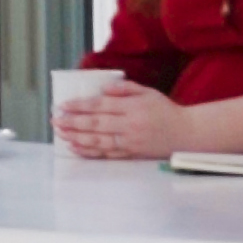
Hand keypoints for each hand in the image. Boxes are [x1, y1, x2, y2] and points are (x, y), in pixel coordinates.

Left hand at [52, 82, 187, 159]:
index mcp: (132, 107)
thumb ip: (125, 89)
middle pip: (95, 124)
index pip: (100, 105)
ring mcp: (129, 142)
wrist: (187, 134)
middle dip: (72, 122)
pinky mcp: (131, 154)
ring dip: (76, 137)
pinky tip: (76, 148)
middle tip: (55, 119)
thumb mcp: (148, 92)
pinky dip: (89, 152)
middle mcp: (129, 125)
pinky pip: (106, 154)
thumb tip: (103, 89)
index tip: (63, 105)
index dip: (80, 106)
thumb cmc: (166, 111)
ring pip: (98, 141)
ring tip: (60, 133)